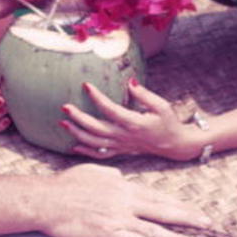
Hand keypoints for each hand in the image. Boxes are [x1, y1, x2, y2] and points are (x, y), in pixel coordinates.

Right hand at [39, 163, 209, 236]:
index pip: (156, 195)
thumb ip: (113, 176)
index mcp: (123, 186)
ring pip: (153, 229)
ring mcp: (117, 218)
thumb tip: (124, 179)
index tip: (194, 210)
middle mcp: (125, 201)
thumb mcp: (94, 172)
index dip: (177, 204)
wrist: (47, 199)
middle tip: (208, 224)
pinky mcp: (106, 233)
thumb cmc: (67, 184)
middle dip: (187, 218)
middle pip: (162, 210)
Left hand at [60, 79, 200, 159]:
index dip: (97, 97)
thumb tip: (130, 81)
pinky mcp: (121, 151)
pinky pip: (101, 155)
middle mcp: (125, 136)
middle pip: (97, 129)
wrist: (174, 144)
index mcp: (134, 123)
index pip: (110, 110)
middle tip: (65, 106)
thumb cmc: (167, 122)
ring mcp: (122, 146)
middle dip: (79, 118)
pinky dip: (86, 152)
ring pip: (95, 143)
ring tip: (63, 123)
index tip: (86, 85)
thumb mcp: (161, 105)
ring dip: (77, 133)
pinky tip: (74, 146)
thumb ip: (144, 94)